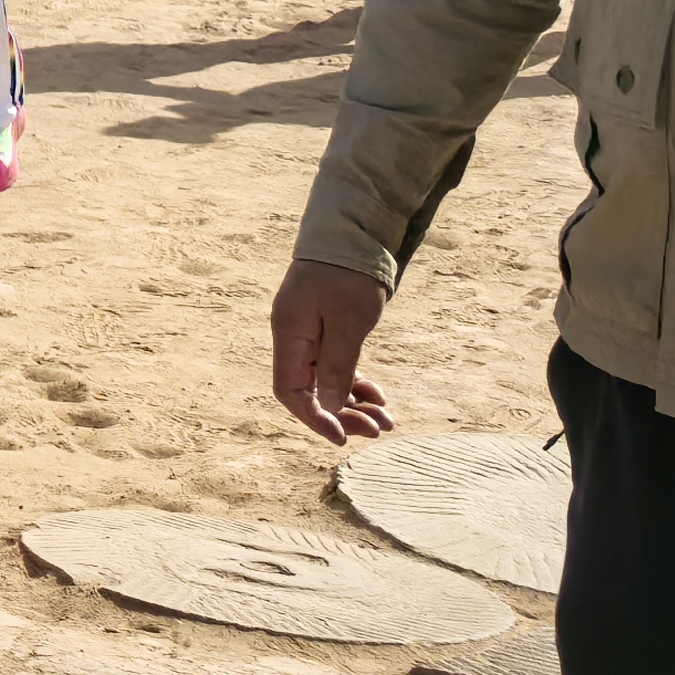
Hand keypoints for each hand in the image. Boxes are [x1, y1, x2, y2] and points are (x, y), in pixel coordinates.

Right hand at [269, 259, 395, 439]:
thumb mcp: (347, 323)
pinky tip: (377, 395)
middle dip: (341, 415)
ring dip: (352, 404)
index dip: (313, 418)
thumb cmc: (348, 277)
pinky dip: (354, 385)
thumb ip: (335, 367)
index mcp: (288, 334)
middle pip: (308, 391)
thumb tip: (328, 408)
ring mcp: (307, 334)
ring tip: (386, 418)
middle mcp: (292, 338)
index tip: (344, 437)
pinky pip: (334, 368)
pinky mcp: (324, 330)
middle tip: (378, 429)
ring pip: (324, 383)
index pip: (289, 391)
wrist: (353, 236)